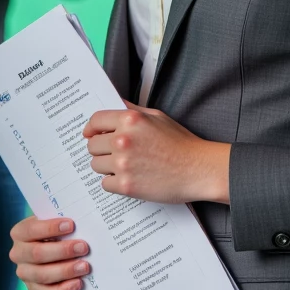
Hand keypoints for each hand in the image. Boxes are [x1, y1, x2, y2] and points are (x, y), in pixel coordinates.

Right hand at [9, 215, 90, 289]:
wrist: (55, 250)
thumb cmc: (56, 232)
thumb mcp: (55, 222)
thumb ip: (62, 222)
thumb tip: (81, 224)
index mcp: (20, 233)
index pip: (31, 230)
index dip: (50, 228)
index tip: (71, 225)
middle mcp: (18, 254)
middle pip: (37, 254)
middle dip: (62, 251)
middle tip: (83, 247)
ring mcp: (25, 274)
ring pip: (42, 275)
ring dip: (65, 271)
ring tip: (84, 266)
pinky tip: (78, 283)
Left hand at [84, 103, 229, 203]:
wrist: (198, 169)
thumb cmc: (181, 143)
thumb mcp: (157, 116)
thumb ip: (132, 110)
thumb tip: (115, 104)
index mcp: (130, 120)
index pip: (95, 121)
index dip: (91, 128)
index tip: (91, 134)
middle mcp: (123, 139)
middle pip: (92, 145)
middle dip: (101, 149)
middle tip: (114, 153)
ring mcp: (123, 164)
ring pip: (95, 165)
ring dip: (106, 166)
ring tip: (125, 166)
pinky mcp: (126, 185)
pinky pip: (105, 184)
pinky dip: (114, 183)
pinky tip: (130, 178)